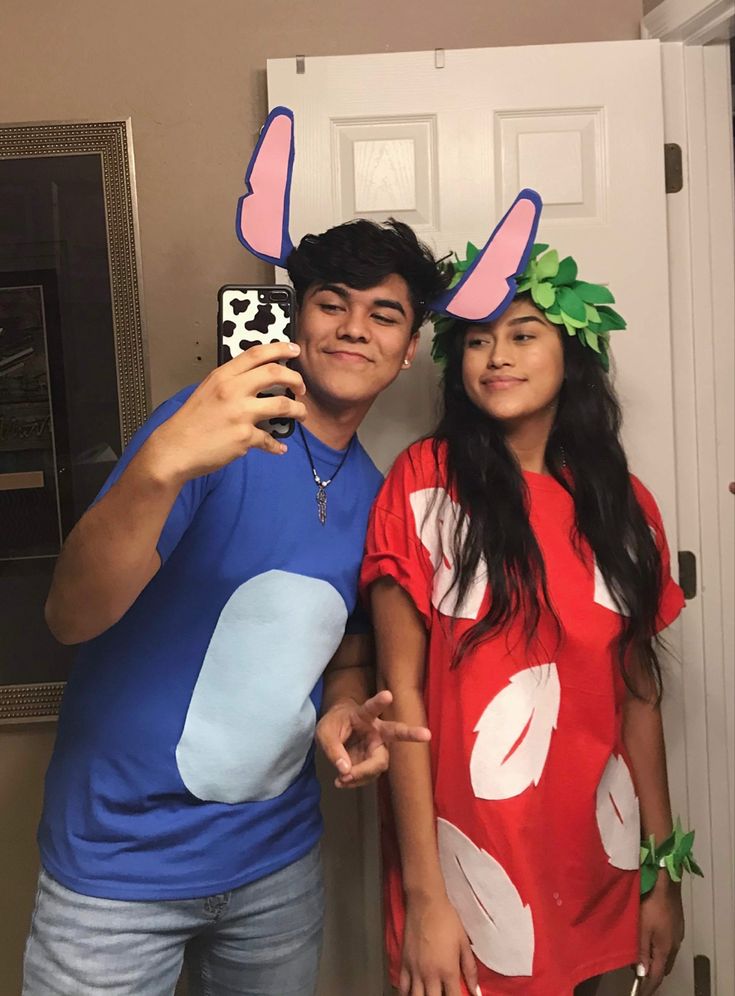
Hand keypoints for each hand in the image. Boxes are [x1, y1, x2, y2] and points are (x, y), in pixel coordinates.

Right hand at [146, 342, 306, 481]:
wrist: (175, 449)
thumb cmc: (190, 422)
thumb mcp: (207, 390)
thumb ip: (230, 382)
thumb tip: (254, 380)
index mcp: (223, 377)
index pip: (256, 354)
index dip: (279, 349)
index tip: (294, 350)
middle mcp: (233, 391)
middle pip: (275, 373)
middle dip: (296, 379)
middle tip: (302, 387)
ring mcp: (240, 414)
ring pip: (282, 405)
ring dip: (298, 411)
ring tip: (300, 415)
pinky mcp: (244, 437)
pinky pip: (270, 440)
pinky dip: (277, 446)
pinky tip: (279, 448)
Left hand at [316, 689, 430, 788]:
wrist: (336, 735)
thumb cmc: (333, 726)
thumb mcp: (324, 733)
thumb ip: (333, 749)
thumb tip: (345, 770)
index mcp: (363, 716)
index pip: (371, 708)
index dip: (379, 702)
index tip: (388, 695)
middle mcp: (376, 730)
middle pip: (396, 732)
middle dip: (411, 734)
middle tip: (427, 734)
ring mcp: (377, 747)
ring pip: (379, 763)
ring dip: (362, 773)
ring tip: (342, 779)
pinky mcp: (374, 762)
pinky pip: (369, 776)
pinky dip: (355, 781)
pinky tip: (342, 781)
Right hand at [400, 894, 477, 995]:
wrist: (426, 903)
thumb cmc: (446, 919)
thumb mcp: (463, 943)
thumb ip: (470, 969)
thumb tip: (476, 990)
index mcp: (448, 970)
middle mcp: (431, 974)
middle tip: (443, 994)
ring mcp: (416, 970)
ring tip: (429, 995)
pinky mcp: (404, 963)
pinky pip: (402, 987)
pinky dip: (406, 994)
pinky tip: (411, 995)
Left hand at [638, 875, 683, 993]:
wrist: (666, 883)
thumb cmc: (650, 904)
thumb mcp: (642, 928)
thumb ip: (641, 951)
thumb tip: (641, 972)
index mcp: (665, 948)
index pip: (657, 974)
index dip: (649, 985)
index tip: (641, 992)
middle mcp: (674, 945)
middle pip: (664, 967)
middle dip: (653, 973)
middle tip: (639, 976)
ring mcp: (677, 935)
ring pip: (667, 955)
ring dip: (656, 960)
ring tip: (642, 959)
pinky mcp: (677, 926)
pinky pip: (668, 944)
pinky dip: (659, 949)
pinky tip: (650, 942)